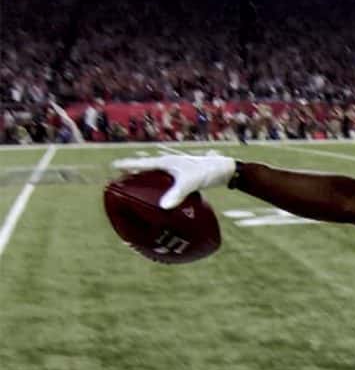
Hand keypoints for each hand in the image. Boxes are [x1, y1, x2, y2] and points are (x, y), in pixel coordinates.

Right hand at [112, 152, 236, 208]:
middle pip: (146, 170)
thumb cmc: (208, 172)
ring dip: (147, 184)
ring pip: (156, 178)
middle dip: (134, 176)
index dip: (127, 166)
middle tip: (121, 185)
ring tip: (137, 194)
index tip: (112, 167)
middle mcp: (169, 165)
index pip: (141, 163)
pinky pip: (167, 185)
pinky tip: (161, 203)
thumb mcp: (191, 182)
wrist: (226, 170)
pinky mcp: (184, 179)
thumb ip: (177, 193)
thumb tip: (164, 206)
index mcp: (165, 162)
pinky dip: (160, 191)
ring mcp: (177, 172)